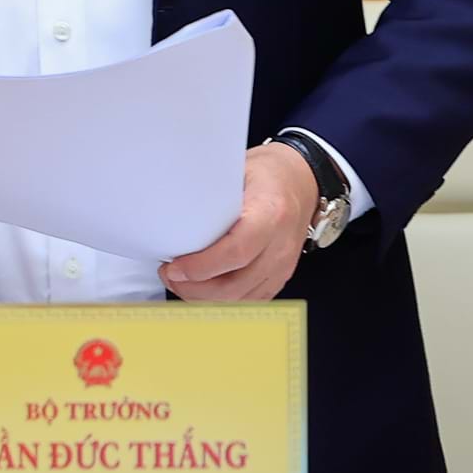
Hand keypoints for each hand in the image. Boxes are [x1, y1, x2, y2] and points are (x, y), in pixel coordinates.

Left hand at [159, 143, 318, 301]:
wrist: (303, 181)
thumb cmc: (269, 173)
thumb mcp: (239, 169)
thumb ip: (212, 191)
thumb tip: (171, 205)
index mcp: (271, 213)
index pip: (237, 252)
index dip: (202, 266)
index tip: (174, 266)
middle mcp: (281, 246)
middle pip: (235, 286)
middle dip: (194, 289)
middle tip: (169, 275)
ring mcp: (282, 266)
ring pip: (239, 301)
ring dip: (203, 299)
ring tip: (179, 283)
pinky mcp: (279, 278)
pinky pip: (248, 303)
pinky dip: (221, 303)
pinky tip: (201, 290)